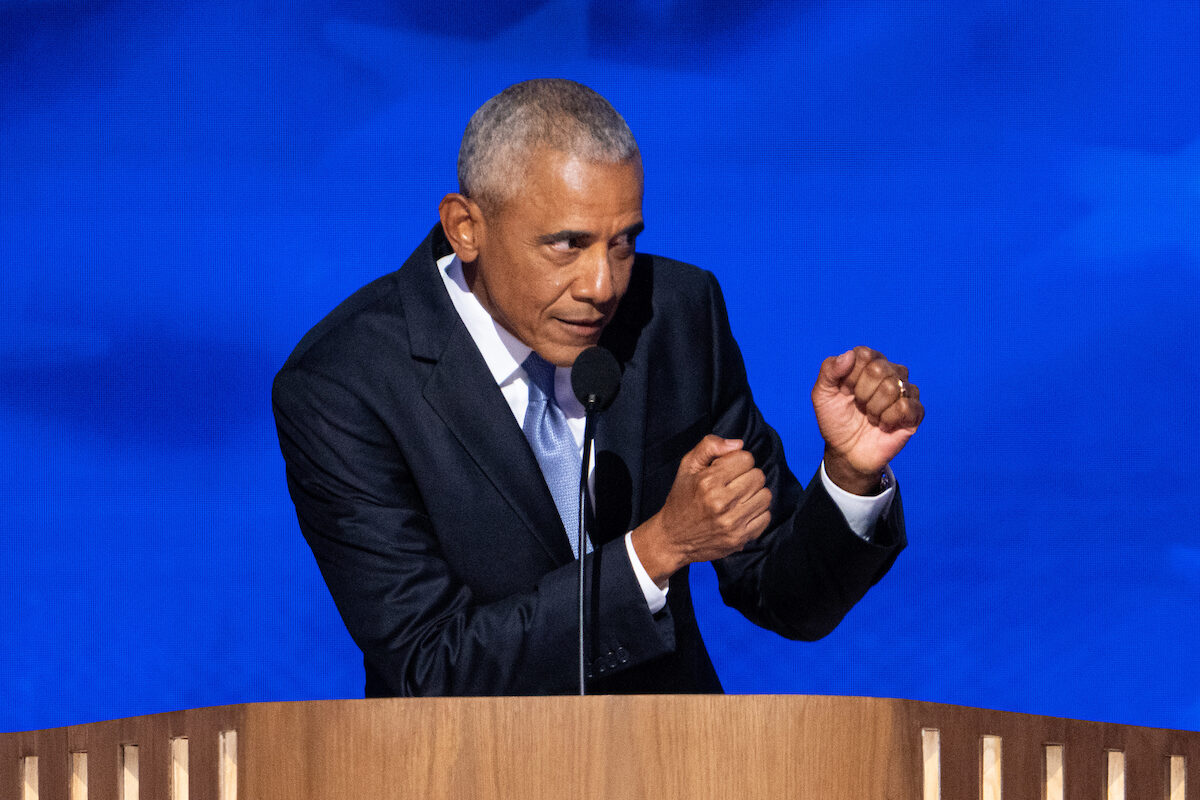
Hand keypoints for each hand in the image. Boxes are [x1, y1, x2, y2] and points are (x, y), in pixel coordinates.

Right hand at [631, 435, 771, 584]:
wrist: (673, 539)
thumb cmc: (682, 500)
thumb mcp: (687, 466)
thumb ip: (709, 446)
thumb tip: (739, 444)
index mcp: (707, 482)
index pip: (746, 458)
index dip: (737, 461)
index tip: (727, 470)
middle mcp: (721, 502)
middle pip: (758, 476)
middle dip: (747, 476)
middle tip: (733, 484)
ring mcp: (732, 523)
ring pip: (765, 495)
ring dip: (754, 494)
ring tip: (738, 498)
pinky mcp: (740, 538)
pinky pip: (766, 517)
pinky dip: (757, 513)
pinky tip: (742, 513)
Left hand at [812, 346, 923, 493]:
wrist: (846, 452)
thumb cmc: (835, 420)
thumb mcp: (822, 394)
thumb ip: (829, 370)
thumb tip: (849, 355)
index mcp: (869, 363)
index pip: (864, 354)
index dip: (850, 376)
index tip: (844, 391)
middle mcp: (890, 372)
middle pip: (879, 369)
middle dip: (862, 394)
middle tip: (858, 406)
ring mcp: (905, 391)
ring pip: (893, 387)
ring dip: (874, 409)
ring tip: (870, 417)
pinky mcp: (915, 412)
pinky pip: (905, 407)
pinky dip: (887, 419)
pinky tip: (883, 426)